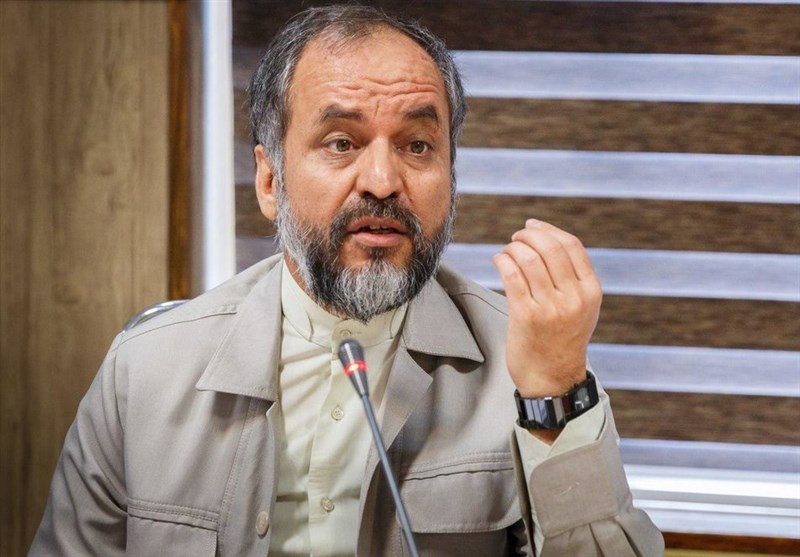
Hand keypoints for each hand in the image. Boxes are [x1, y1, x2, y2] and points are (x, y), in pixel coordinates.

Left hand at [492, 219, 601, 397]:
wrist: (553, 378)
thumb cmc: (562, 339)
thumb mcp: (581, 308)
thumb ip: (572, 277)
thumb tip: (545, 237)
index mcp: (591, 292)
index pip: (571, 246)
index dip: (548, 230)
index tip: (533, 226)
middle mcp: (573, 298)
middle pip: (549, 248)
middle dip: (528, 235)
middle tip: (516, 237)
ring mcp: (550, 308)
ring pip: (529, 259)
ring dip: (513, 248)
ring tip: (507, 252)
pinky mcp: (526, 317)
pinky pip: (512, 276)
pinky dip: (503, 261)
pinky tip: (499, 261)